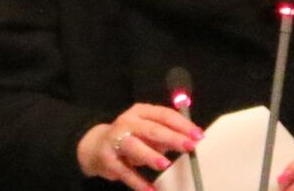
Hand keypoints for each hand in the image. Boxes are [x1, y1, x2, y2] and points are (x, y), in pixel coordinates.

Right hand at [76, 104, 201, 189]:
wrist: (95, 146)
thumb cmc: (129, 137)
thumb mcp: (146, 131)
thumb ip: (165, 134)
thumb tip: (188, 140)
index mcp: (140, 112)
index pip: (164, 115)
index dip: (182, 125)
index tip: (198, 135)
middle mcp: (127, 122)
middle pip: (152, 129)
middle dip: (172, 138)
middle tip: (188, 146)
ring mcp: (115, 140)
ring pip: (135, 146)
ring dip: (150, 155)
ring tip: (165, 164)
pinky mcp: (108, 160)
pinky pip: (125, 172)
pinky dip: (138, 182)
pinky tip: (151, 190)